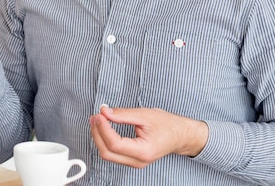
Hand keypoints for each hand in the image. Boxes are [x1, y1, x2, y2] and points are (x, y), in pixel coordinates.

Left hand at [90, 106, 208, 167]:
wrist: (180, 135)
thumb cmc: (166, 125)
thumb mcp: (145, 115)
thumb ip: (123, 114)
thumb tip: (104, 112)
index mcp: (143, 151)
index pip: (115, 144)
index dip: (103, 128)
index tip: (99, 114)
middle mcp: (138, 161)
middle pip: (107, 153)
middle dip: (97, 134)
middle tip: (95, 116)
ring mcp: (134, 162)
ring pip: (108, 154)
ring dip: (99, 137)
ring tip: (97, 119)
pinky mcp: (131, 159)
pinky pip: (113, 153)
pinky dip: (105, 140)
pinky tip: (103, 127)